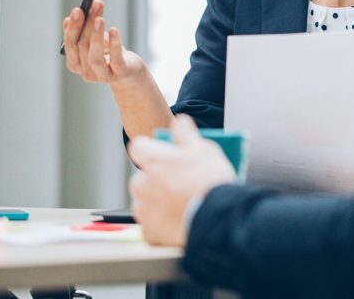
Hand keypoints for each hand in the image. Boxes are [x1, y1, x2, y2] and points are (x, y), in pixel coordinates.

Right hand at [62, 0, 145, 85]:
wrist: (130, 72)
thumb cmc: (109, 54)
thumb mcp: (95, 41)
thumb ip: (83, 30)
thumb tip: (74, 15)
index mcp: (76, 64)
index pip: (70, 44)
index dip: (72, 27)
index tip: (77, 10)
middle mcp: (86, 72)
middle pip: (82, 46)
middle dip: (86, 24)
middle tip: (92, 6)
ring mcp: (103, 75)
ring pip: (94, 56)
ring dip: (96, 36)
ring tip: (100, 19)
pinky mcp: (120, 73)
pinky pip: (115, 60)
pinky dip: (114, 44)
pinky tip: (115, 30)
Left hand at [128, 115, 235, 246]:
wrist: (214, 219)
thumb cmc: (209, 181)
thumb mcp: (204, 149)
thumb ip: (186, 134)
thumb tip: (179, 121)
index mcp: (152, 160)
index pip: (139, 147)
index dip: (152, 149)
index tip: (166, 154)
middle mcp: (141, 184)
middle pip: (144, 176)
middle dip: (158, 178)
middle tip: (182, 182)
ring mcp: (143, 210)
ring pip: (147, 201)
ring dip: (159, 201)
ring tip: (183, 203)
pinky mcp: (149, 232)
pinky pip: (153, 224)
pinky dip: (163, 222)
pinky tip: (180, 219)